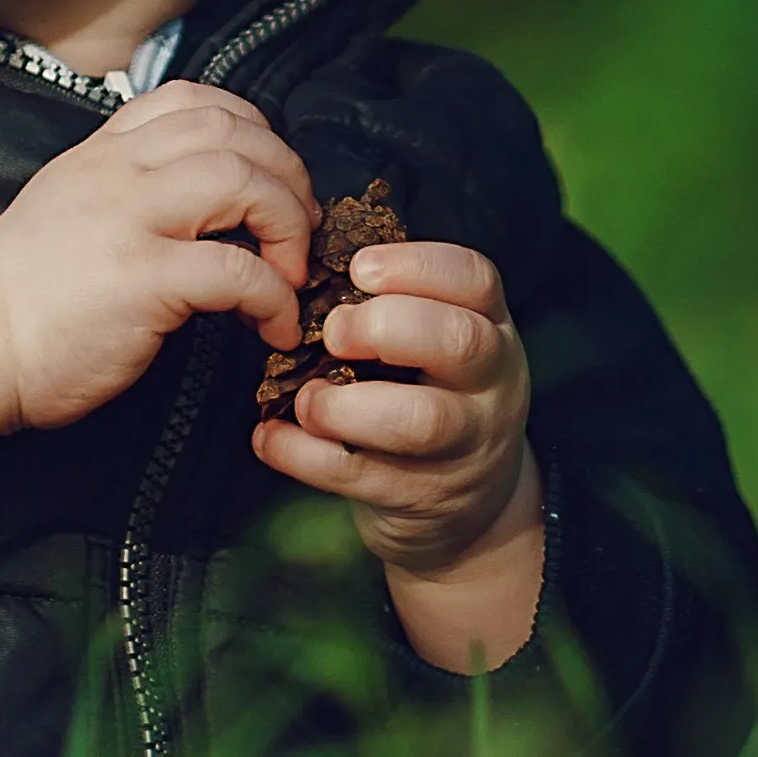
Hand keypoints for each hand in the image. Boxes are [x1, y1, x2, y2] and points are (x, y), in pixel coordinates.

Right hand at [0, 85, 316, 517]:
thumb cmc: (21, 292)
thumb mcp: (66, 207)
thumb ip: (122, 188)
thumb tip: (195, 199)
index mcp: (101, 154)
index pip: (193, 101)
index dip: (252, 133)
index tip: (268, 179)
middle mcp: (117, 172)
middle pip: (234, 134)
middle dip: (287, 178)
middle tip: (297, 231)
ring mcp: (129, 222)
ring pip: (242, 181)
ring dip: (287, 224)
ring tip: (290, 273)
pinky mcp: (142, 281)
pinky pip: (237, 270)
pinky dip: (272, 297)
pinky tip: (270, 326)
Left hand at [250, 234, 548, 670]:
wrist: (470, 506)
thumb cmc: (429, 391)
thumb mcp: (435, 339)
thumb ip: (389, 300)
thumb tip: (298, 250)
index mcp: (488, 326)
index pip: (474, 280)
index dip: (415, 266)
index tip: (359, 268)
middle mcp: (488, 384)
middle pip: (458, 342)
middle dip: (385, 326)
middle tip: (331, 332)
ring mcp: (462, 446)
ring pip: (419, 419)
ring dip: (346, 405)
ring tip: (303, 398)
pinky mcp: (419, 498)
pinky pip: (359, 476)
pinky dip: (302, 456)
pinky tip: (269, 438)